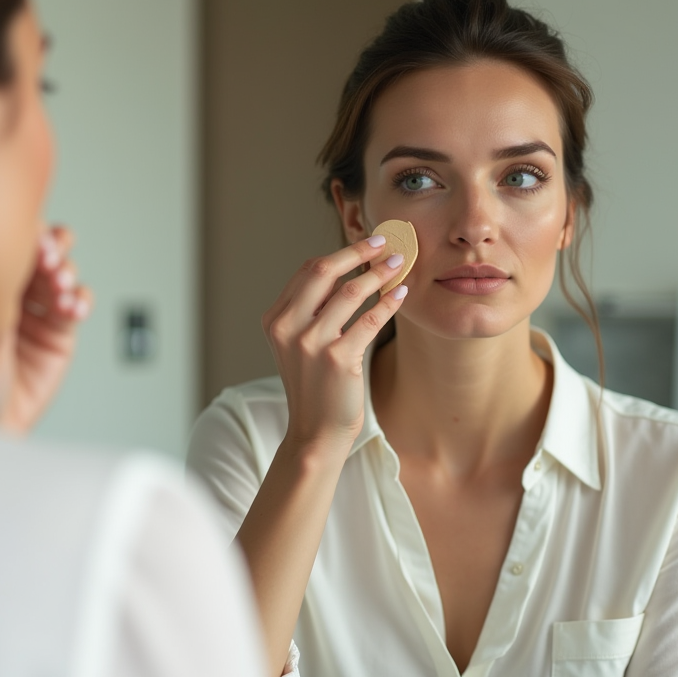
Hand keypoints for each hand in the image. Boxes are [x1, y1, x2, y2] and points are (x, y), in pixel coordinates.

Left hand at [0, 225, 92, 432]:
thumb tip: (16, 250)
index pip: (8, 245)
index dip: (25, 234)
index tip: (31, 237)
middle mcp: (11, 294)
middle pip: (41, 252)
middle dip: (52, 248)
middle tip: (49, 256)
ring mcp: (37, 313)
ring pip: (63, 274)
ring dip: (67, 273)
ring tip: (61, 286)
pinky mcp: (60, 335)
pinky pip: (77, 305)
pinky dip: (80, 300)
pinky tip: (73, 307)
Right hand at [262, 235, 407, 451]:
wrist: (315, 432)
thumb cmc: (315, 386)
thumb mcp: (301, 345)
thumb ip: (315, 310)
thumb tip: (350, 271)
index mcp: (275, 319)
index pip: (307, 272)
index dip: (341, 254)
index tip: (367, 245)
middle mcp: (288, 327)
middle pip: (323, 271)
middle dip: (358, 252)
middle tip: (385, 244)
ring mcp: (311, 343)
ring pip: (350, 292)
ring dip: (379, 274)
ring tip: (399, 265)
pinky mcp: (337, 359)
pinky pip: (370, 319)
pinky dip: (389, 303)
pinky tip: (402, 294)